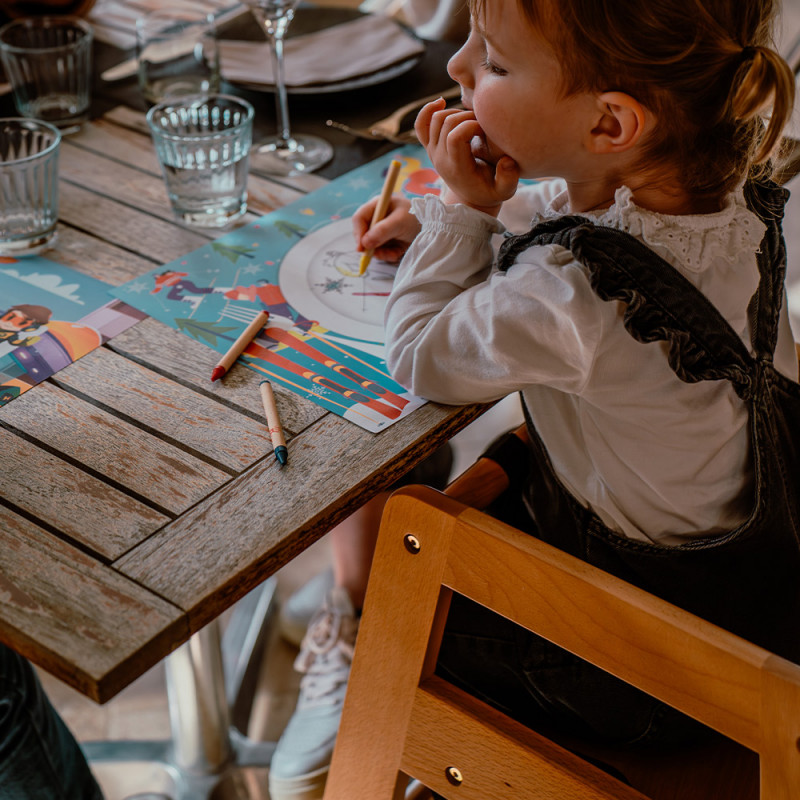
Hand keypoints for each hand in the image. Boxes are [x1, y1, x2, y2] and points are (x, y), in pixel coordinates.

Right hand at [352, 195, 419, 262]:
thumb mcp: (400, 222)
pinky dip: (388, 255)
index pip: (360, 218)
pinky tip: (397, 253)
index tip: (361, 248)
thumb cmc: (417, 218)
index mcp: (378, 206)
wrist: (436, 229)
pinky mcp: (388, 241)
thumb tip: (364, 243)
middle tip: (374, 255)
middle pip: (363, 233)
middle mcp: (378, 218)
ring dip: (380, 252)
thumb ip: (382, 231)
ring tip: (393, 253)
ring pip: (371, 245)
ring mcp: (382, 230)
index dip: (358, 233)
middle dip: (369, 245)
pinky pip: (381, 251)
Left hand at [415, 98, 518, 214]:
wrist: (470, 199)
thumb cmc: (490, 192)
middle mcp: (440, 159)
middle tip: (482, 123)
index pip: (456, 136)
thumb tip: (506, 161)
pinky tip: (442, 103)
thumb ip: (509, 179)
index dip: (472, 125)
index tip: (486, 129)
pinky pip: (421, 124)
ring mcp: (432, 152)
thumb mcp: (504, 191)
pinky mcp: (429, 147)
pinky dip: (428, 110)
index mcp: (457, 168)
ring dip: (456, 112)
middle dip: (467, 116)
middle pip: (447, 123)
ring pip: (436, 118)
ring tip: (472, 120)